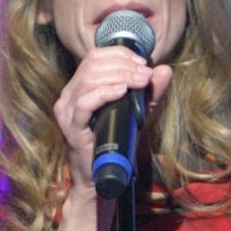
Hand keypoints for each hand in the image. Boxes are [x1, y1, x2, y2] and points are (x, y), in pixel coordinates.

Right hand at [51, 45, 173, 198]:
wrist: (100, 177)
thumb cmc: (115, 143)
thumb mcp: (136, 112)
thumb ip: (150, 92)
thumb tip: (164, 70)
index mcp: (79, 86)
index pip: (95, 56)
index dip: (121, 54)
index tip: (143, 62)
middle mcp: (69, 94)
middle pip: (93, 64)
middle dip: (124, 65)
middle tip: (146, 74)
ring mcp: (66, 110)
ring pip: (89, 79)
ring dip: (119, 76)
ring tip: (140, 81)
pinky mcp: (70, 127)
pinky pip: (85, 102)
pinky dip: (105, 93)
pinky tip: (122, 91)